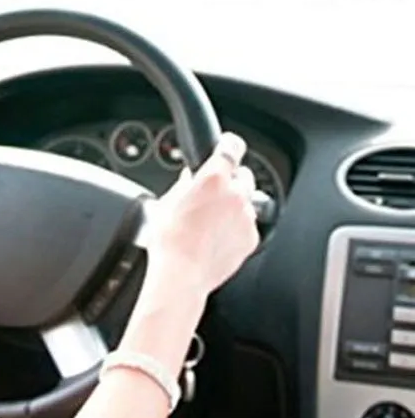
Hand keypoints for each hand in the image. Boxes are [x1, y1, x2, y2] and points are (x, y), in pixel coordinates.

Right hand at [143, 131, 259, 300]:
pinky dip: (236, 226)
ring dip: (234, 204)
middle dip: (231, 179)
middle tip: (213, 191)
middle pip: (243, 175)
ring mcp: (246, 217)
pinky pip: (248, 225)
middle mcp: (235, 194)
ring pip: (246, 201)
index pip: (232, 147)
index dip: (229, 144)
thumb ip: (185, 184)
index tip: (228, 145)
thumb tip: (190, 179)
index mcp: (213, 178)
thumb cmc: (170, 239)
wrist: (182, 273)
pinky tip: (217, 236)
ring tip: (213, 219)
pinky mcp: (251, 238)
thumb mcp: (168, 201)